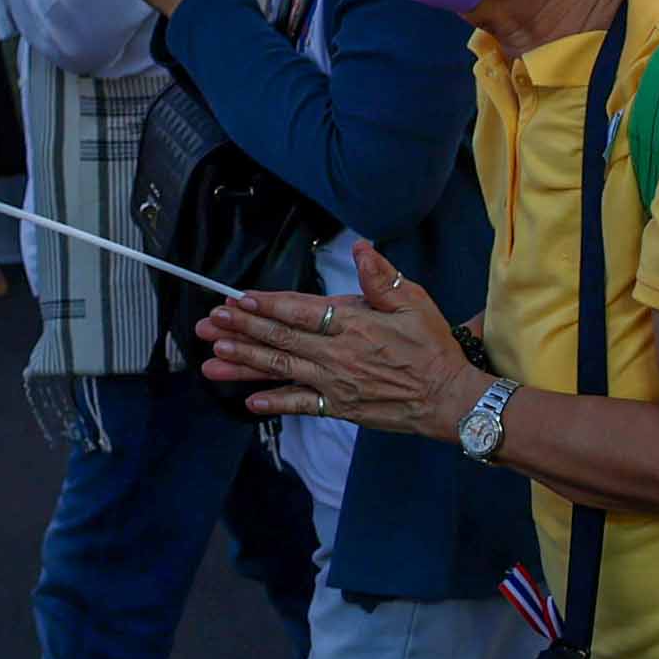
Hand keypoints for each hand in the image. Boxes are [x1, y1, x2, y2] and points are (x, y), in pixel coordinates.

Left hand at [195, 239, 487, 438]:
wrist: (448, 398)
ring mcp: (335, 383)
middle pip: (280, 339)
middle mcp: (337, 354)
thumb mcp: (415, 303)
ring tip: (213, 359)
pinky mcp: (339, 406)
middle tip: (210, 323)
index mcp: (353, 324)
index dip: (267, 305)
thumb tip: (361, 251)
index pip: (300, 311)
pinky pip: (301, 405)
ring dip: (245, 363)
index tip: (238, 298)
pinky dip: (275, 403)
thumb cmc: (433, 348)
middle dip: (241, 329)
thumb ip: (383, 278)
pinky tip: (250, 401)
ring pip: (281, 370)